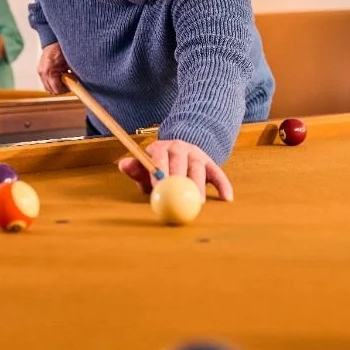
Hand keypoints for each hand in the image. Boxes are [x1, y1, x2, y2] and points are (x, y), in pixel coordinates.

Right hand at [37, 43, 68, 93]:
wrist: (55, 39)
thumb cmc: (64, 49)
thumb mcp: (71, 64)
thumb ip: (73, 76)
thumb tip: (78, 85)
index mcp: (49, 71)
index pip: (56, 89)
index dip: (65, 90)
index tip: (71, 86)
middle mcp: (43, 71)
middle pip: (50, 90)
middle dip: (60, 88)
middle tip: (69, 82)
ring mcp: (40, 70)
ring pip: (48, 86)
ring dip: (56, 84)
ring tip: (64, 76)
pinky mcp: (40, 69)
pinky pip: (46, 80)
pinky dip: (53, 80)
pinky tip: (60, 73)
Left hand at [118, 139, 234, 201]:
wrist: (180, 152)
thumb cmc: (159, 167)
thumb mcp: (145, 168)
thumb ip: (136, 169)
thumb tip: (123, 165)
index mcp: (161, 148)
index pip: (160, 156)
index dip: (160, 170)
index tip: (160, 186)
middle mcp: (180, 147)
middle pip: (181, 161)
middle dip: (180, 178)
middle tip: (180, 195)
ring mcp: (197, 154)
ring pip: (199, 168)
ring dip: (199, 185)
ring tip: (199, 202)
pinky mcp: (210, 163)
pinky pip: (218, 174)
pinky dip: (223, 185)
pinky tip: (227, 198)